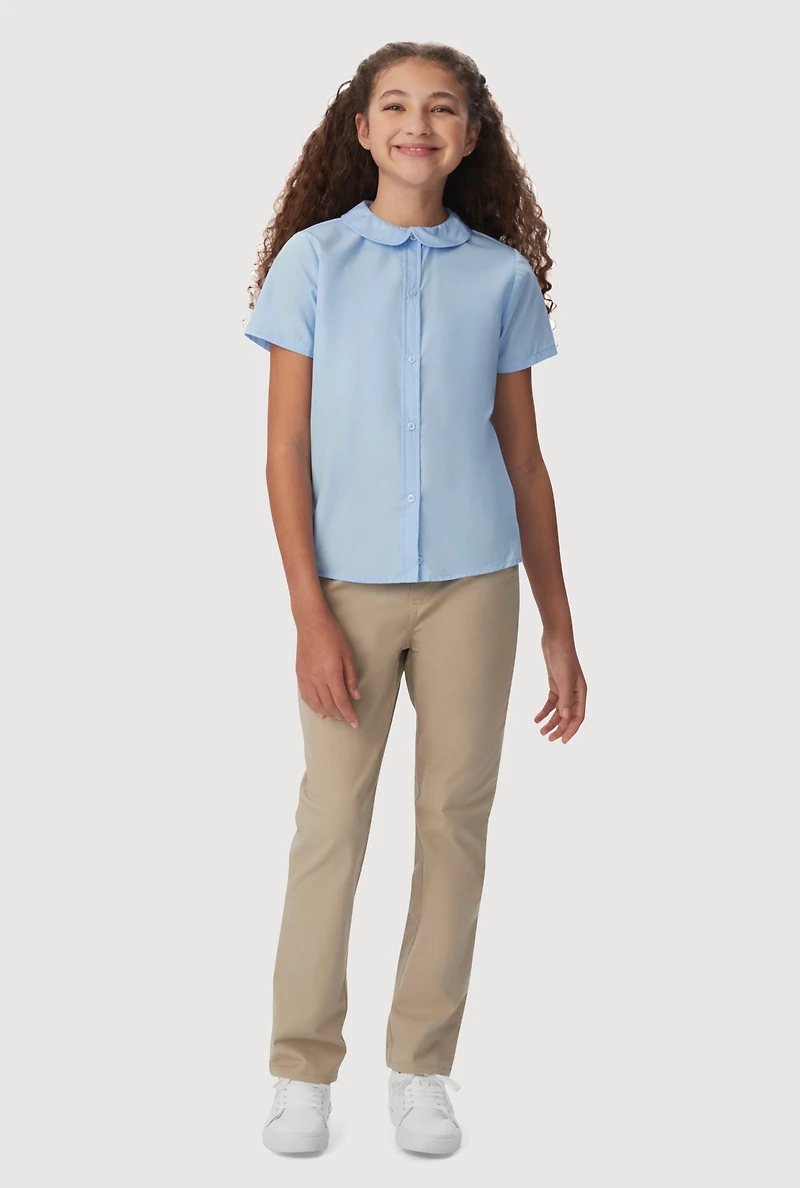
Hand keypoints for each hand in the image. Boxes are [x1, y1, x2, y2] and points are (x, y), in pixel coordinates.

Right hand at [296, 607, 360, 727]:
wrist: (311, 622)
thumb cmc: (332, 635)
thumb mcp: (348, 655)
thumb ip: (351, 678)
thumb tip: (355, 696)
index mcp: (331, 674)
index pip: (341, 702)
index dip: (349, 715)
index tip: (355, 723)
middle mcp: (317, 679)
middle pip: (329, 705)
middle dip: (340, 715)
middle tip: (348, 719)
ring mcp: (306, 677)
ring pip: (316, 703)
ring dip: (327, 712)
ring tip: (335, 717)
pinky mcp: (300, 674)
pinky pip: (306, 696)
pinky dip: (313, 706)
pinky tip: (319, 709)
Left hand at [534, 630, 586, 743]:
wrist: (555, 638)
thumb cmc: (563, 655)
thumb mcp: (563, 678)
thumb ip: (565, 699)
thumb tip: (566, 718)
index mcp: (581, 692)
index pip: (578, 716)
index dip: (571, 730)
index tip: (562, 741)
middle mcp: (574, 692)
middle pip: (568, 715)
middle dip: (559, 728)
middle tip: (549, 739)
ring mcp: (564, 688)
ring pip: (559, 710)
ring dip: (551, 721)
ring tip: (541, 731)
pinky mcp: (555, 683)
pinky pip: (551, 702)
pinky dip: (545, 710)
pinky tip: (537, 718)